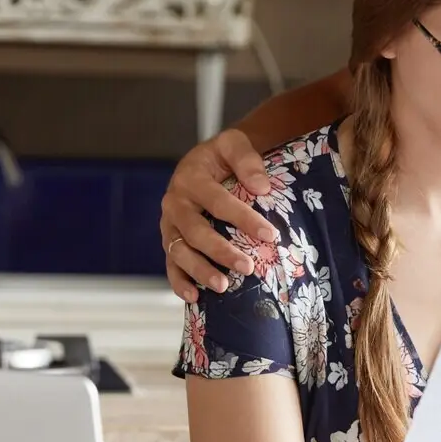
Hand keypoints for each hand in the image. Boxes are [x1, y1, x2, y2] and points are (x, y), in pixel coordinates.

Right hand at [160, 129, 278, 300]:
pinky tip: (194, 297)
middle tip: (248, 267)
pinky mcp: (170, 241)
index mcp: (190, 178)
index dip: (244, 219)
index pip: (218, 202)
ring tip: (223, 286)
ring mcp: (169, 225)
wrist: (207, 162)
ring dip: (200, 270)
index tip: (270, 235)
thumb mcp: (235, 144)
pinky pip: (170, 264)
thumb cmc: (224, 156)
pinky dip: (178, 282)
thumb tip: (262, 187)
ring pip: (179, 251)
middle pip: (195, 232)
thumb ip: (247, 159)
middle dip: (221, 252)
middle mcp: (175, 203)